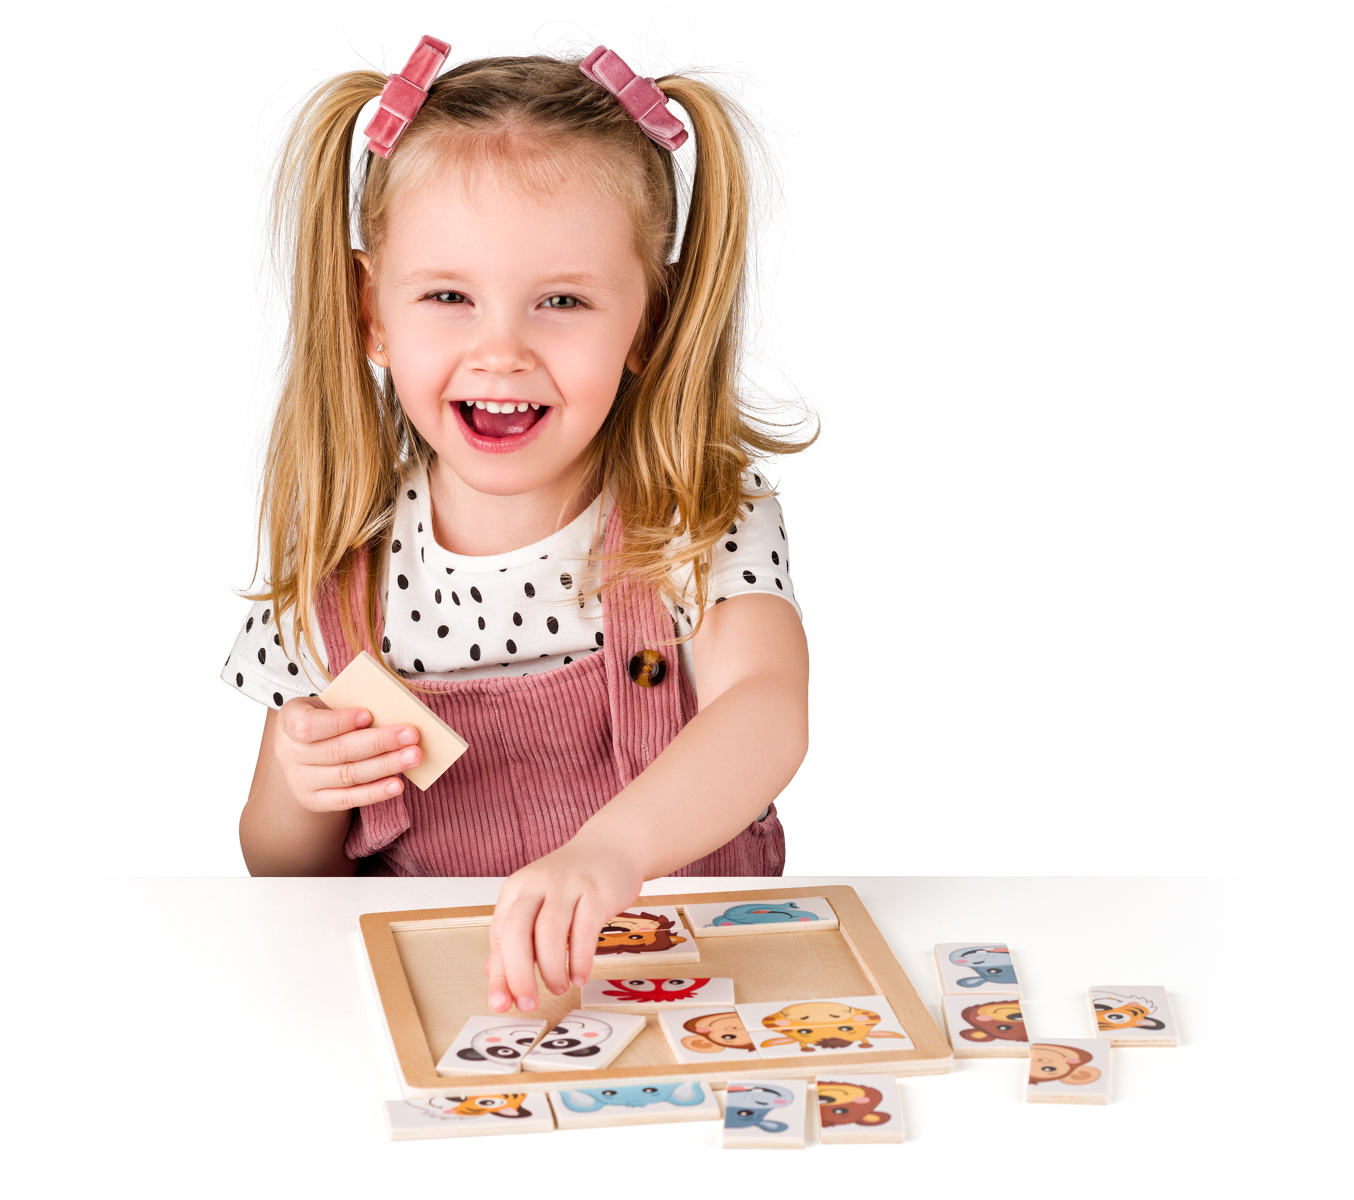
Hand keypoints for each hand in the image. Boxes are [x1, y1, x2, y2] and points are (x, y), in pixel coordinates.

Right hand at [272, 697, 421, 811]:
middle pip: (339, 751)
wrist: (305, 753)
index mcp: (289, 720)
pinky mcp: (315, 801)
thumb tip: (391, 712)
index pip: (309, 725)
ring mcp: (300, 781)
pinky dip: (375, 792)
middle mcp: (289, 753)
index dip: (338, 722)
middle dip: (379, 743)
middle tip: (411, 735)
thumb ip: (350, 705)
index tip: (368, 715)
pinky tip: (398, 784)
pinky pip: (348, 799)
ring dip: (385, 766)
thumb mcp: (327, 704)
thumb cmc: (325, 718)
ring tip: (413, 756)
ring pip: (348, 775)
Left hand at [482, 837, 644, 1012]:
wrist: (611, 849)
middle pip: (517, 931)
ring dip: (552, 969)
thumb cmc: (572, 883)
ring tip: (558, 987)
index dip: (500, 974)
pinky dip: (580, 959)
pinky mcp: (597, 892)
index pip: (499, 935)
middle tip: (528, 1003)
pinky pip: (585, 930)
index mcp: (516, 890)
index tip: (502, 1004)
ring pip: (550, 932)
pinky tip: (580, 975)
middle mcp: (538, 884)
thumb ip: (517, 940)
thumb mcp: (538, 905)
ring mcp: (568, 885)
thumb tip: (497, 977)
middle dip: (520, 975)